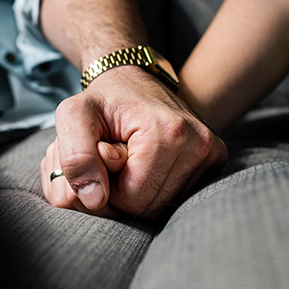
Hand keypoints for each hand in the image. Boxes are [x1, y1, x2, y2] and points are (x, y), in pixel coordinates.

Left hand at [41, 65, 227, 218]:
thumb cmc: (103, 99)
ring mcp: (211, 153)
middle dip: (122, 192)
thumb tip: (94, 201)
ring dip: (137, 190)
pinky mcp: (214, 159)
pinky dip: (155, 186)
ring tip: (129, 157)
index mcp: (169, 132)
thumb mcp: (73, 116)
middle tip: (114, 157)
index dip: (107, 188)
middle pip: (151, 208)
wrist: (135, 80)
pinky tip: (146, 162)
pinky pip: (176, 196)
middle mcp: (200, 144)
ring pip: (163, 206)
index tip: (104, 155)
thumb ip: (75, 158)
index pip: (132, 199)